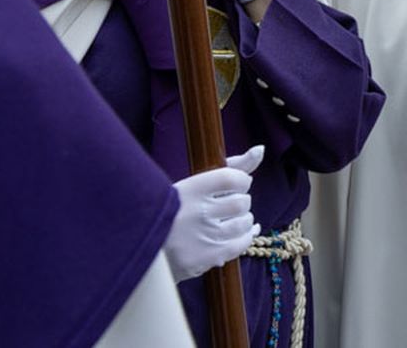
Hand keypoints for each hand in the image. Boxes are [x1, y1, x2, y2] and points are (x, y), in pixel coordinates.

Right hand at [163, 146, 263, 281]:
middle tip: (228, 206)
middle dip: (240, 202)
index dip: (241, 181)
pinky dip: (247, 236)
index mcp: (190, 190)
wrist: (146, 248)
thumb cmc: (174, 212)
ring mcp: (205, 236)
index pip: (232, 178)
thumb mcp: (193, 185)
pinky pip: (242, 243)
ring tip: (230, 220)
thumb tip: (260, 150)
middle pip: (241, 202)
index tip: (236, 185)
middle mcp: (199, 212)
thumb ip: (230, 167)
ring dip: (243, 220)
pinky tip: (242, 232)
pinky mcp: (209, 256)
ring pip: (244, 222)